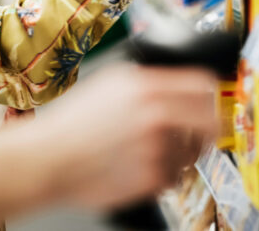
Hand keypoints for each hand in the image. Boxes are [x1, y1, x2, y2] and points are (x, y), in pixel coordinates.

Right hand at [20, 64, 218, 210]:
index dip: (210, 94)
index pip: (203, 84)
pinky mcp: (154, 177)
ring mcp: (157, 147)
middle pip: (210, 120)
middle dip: (206, 128)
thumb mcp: (106, 84)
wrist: (48, 158)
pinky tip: (135, 166)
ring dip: (179, 154)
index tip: (210, 102)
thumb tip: (177, 85)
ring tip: (146, 151)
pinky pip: (174, 176)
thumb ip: (144, 81)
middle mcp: (156, 114)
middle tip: (196, 133)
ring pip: (192, 152)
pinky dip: (161, 174)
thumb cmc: (69, 123)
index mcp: (144, 86)